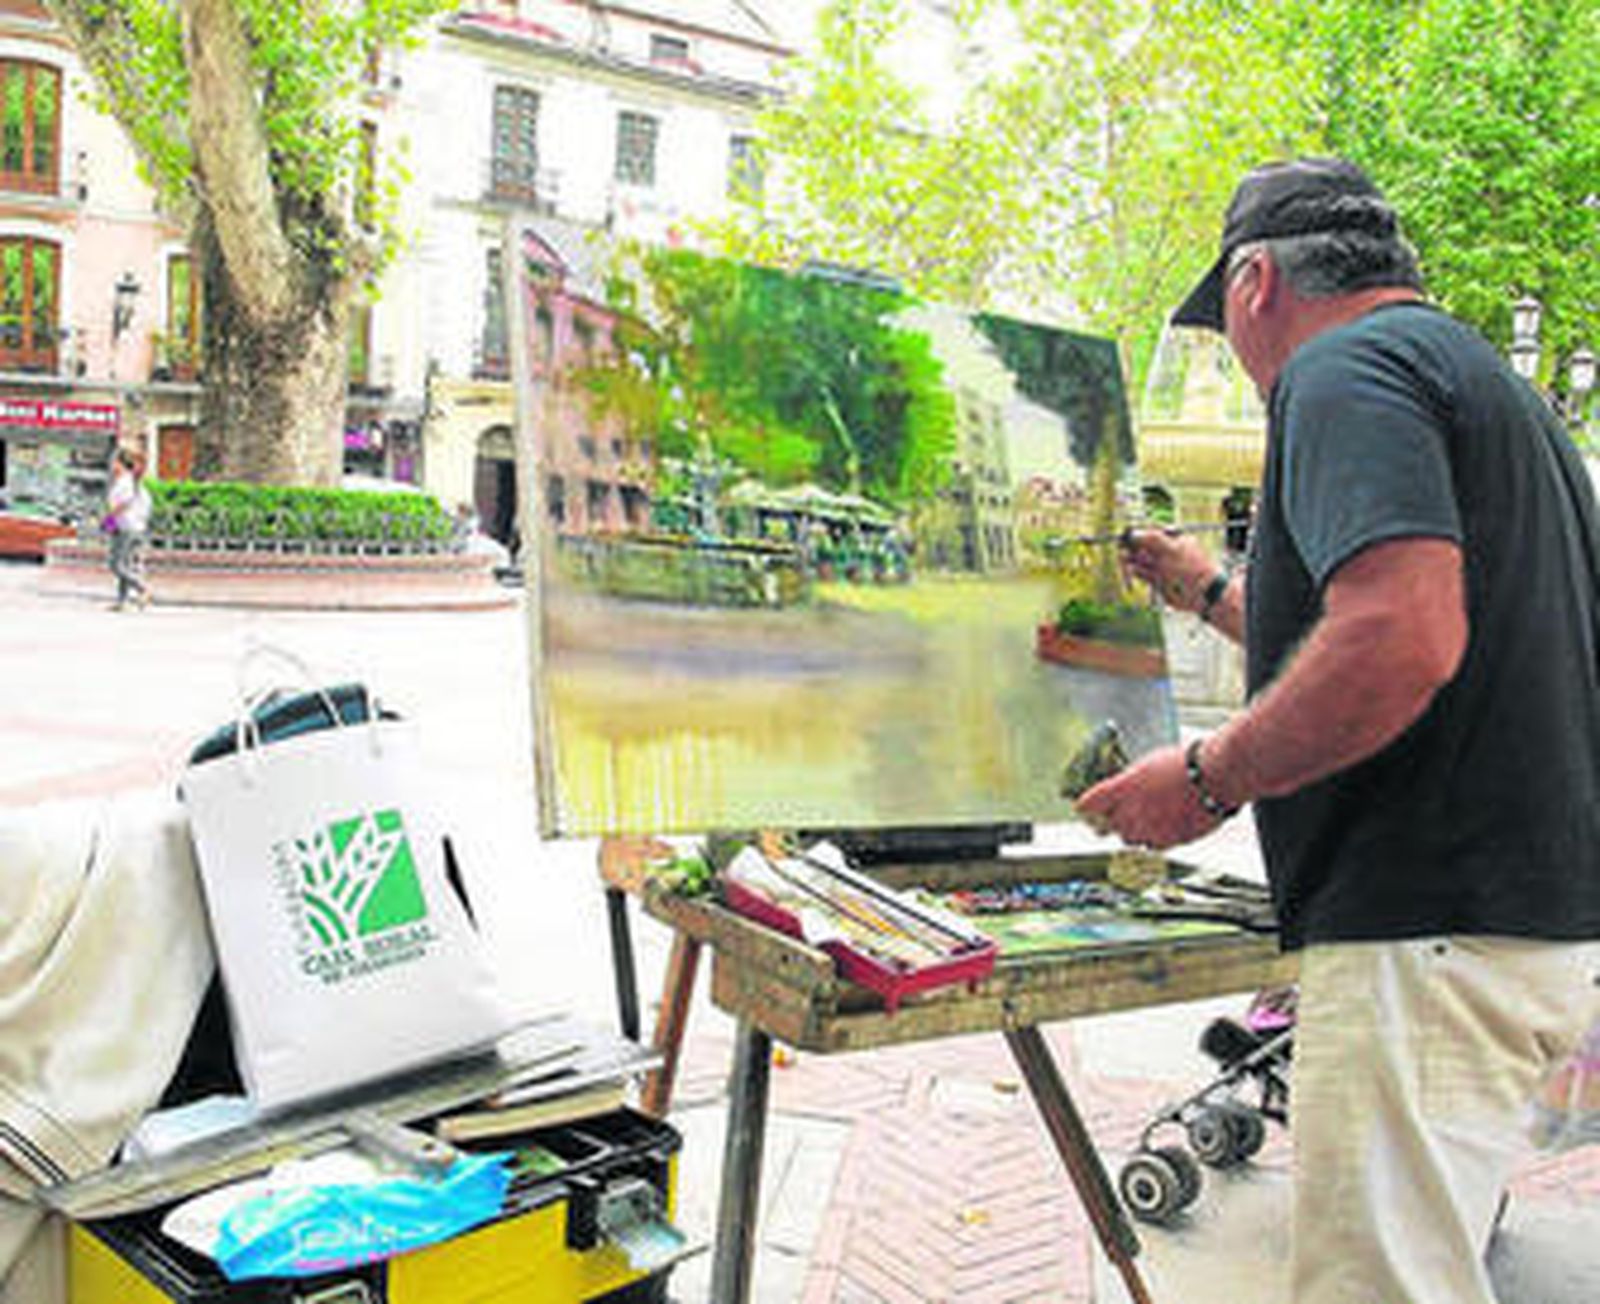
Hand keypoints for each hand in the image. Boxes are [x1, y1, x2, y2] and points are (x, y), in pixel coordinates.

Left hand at [1074, 744, 1221, 849]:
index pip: (1088, 804)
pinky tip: (1162, 825)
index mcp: (1122, 788)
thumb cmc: (1187, 764)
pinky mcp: (1169, 842)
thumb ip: (1128, 782)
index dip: (1085, 806)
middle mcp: (1131, 813)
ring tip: (1144, 817)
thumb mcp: (1148, 764)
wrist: (1216, 777)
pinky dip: (1152, 839)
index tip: (1084, 807)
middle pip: (1106, 826)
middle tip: (1114, 814)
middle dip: (1108, 820)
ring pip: (1128, 839)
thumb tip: (1120, 789)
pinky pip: (1151, 846)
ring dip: (1130, 830)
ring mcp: (1149, 830)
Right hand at [1120, 530, 1217, 613]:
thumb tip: (1132, 533)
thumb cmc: (1190, 567)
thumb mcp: (1170, 548)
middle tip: (1121, 547)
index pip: (1150, 531)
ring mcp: (1161, 566)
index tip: (1125, 536)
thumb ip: (1151, 539)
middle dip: (1131, 546)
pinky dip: (1135, 571)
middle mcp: (1165, 551)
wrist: (1200, 593)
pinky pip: (1141, 573)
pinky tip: (1132, 570)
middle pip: (1142, 545)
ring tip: (1124, 558)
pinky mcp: (1156, 580)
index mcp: (1172, 538)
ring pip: (1140, 559)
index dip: (1137, 533)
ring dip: (1131, 559)